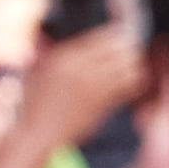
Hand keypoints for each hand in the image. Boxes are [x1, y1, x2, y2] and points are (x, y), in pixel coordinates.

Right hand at [19, 22, 149, 139]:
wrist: (38, 133)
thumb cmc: (35, 102)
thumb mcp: (39, 70)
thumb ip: (57, 52)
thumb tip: (75, 41)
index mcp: (64, 57)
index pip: (102, 37)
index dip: (117, 34)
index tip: (122, 34)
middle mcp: (80, 69)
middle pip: (119, 49)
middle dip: (128, 48)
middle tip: (130, 51)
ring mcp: (92, 87)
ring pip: (128, 66)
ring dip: (133, 64)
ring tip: (131, 66)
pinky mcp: (102, 104)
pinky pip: (128, 86)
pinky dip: (133, 81)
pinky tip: (129, 81)